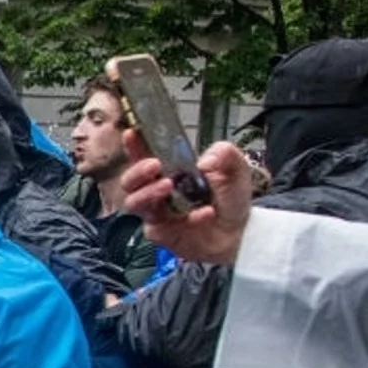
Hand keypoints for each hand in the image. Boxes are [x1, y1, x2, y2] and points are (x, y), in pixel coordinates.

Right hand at [120, 134, 251, 266]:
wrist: (239, 232)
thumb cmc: (230, 199)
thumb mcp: (236, 168)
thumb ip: (225, 154)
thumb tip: (207, 160)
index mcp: (169, 170)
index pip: (144, 156)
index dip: (133, 145)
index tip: (131, 134)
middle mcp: (156, 191)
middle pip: (129, 182)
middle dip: (137, 171)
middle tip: (154, 165)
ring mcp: (156, 213)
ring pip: (135, 203)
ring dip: (148, 193)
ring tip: (168, 186)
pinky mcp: (161, 233)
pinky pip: (161, 226)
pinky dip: (187, 217)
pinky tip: (206, 213)